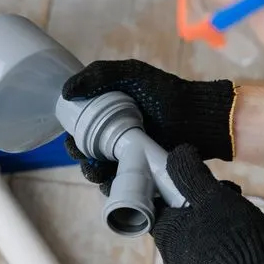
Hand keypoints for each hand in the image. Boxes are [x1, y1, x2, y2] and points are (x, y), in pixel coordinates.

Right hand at [63, 59, 235, 194]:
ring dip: (94, 176)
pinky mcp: (143, 175)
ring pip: (102, 173)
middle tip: (88, 158)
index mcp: (107, 116)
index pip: (81, 131)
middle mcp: (115, 138)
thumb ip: (98, 75)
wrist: (197, 117)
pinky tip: (114, 185)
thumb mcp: (131, 75)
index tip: (74, 141)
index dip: (73, 138)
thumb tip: (66, 93)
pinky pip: (122, 186)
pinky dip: (114, 189)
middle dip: (81, 159)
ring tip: (100, 173)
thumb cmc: (165, 93)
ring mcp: (129, 158)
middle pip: (87, 154)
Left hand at [153, 144, 263, 263]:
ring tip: (255, 215)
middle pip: (189, 214)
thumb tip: (177, 154)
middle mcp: (176, 254)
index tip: (197, 176)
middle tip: (233, 194)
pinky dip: (245, 237)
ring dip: (235, 217)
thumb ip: (191, 174)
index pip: (158, 201)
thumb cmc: (232, 240)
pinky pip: (227, 249)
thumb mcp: (211, 196)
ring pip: (212, 230)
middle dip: (214, 199)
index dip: (176, 183)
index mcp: (167, 233)